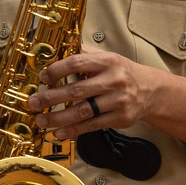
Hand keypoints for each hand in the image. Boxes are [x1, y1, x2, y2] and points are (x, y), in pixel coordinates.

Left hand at [28, 50, 160, 137]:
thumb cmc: (122, 73)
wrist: (151, 90)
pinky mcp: (120, 118)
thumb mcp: (108, 58)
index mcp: (108, 61)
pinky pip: (93, 125)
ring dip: (59, 118)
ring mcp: (118, 100)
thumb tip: (56, 52)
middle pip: (77, 90)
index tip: (42, 78)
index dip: (57, 71)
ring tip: (42, 121)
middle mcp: (114, 80)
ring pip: (83, 111)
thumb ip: (85, 56)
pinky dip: (74, 130)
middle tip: (34, 103)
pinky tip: (59, 132)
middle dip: (51, 98)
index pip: (77, 63)